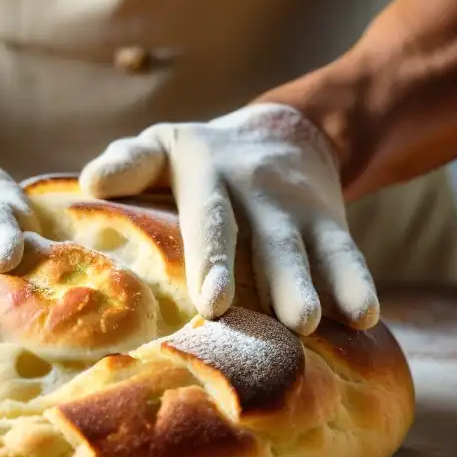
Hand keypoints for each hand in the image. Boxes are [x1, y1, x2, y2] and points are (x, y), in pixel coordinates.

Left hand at [79, 103, 378, 334]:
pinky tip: (365, 319)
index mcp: (209, 175)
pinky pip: (346, 254)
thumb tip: (92, 181)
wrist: (286, 132)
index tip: (212, 300)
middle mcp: (258, 193)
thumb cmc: (202, 156)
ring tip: (315, 324)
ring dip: (318, 287)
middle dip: (276, 282)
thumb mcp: (164, 145)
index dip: (214, 259)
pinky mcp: (330, 225)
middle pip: (268, 241)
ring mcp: (298, 211)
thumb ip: (130, 163)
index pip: (212, 218)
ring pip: (310, 251)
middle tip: (284, 322)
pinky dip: (357, 283)